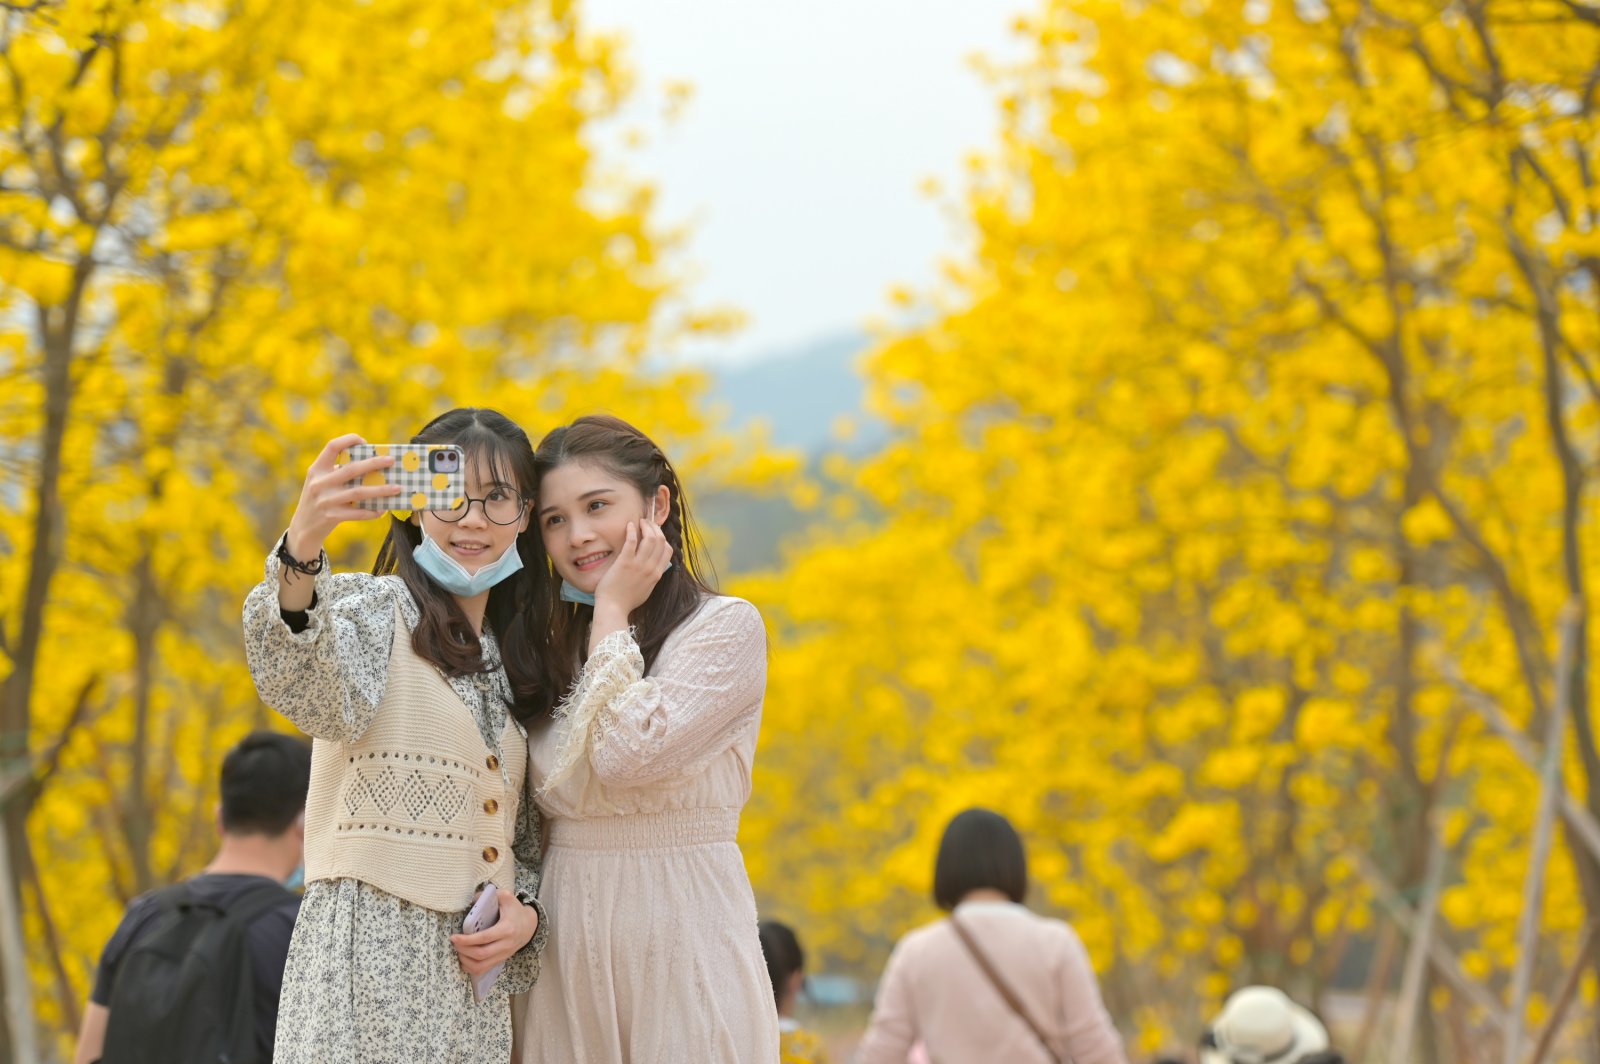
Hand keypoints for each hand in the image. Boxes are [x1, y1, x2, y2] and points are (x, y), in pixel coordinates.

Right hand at [283, 433, 401, 559]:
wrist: (303, 528)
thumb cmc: (320, 500)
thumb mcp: (321, 483)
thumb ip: (338, 473)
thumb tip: (373, 467)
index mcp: (316, 470)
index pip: (331, 447)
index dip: (348, 440)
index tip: (364, 441)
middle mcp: (319, 483)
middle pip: (351, 469)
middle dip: (374, 463)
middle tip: (391, 461)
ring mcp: (325, 500)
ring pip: (358, 492)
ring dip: (380, 490)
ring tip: (397, 488)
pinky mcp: (331, 516)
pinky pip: (357, 513)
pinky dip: (372, 511)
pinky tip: (383, 509)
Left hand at [450, 889, 537, 975]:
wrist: (530, 925)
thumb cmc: (515, 910)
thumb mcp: (506, 897)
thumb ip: (488, 896)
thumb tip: (471, 900)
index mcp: (507, 929)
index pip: (484, 938)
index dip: (467, 940)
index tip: (454, 937)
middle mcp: (506, 945)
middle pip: (481, 955)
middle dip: (463, 950)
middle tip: (454, 943)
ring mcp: (503, 955)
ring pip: (481, 966)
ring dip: (466, 961)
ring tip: (458, 951)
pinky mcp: (500, 960)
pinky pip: (483, 970)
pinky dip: (471, 968)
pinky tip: (464, 960)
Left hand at [592, 516, 673, 617]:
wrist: (613, 608)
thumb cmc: (627, 601)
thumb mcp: (647, 589)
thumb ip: (652, 577)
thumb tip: (655, 568)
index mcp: (657, 574)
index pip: (668, 550)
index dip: (663, 538)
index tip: (655, 533)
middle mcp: (651, 568)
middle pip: (661, 540)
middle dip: (655, 527)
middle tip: (647, 523)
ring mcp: (638, 565)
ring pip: (650, 538)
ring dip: (646, 526)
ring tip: (640, 522)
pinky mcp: (625, 563)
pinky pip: (632, 541)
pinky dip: (632, 530)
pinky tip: (629, 525)